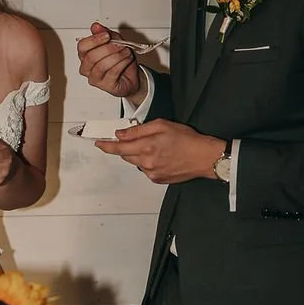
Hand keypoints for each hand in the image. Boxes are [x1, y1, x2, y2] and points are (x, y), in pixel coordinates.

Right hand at [77, 22, 142, 101]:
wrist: (132, 77)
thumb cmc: (121, 60)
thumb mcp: (115, 42)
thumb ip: (105, 33)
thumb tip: (95, 26)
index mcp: (85, 55)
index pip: (82, 46)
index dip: (94, 40)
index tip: (107, 35)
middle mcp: (86, 68)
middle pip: (91, 57)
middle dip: (108, 48)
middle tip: (120, 44)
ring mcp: (94, 78)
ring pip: (101, 65)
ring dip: (117, 56)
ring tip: (126, 52)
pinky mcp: (105, 86)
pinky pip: (112, 72)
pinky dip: (121, 63)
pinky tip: (127, 59)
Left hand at [96, 119, 223, 184]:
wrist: (205, 157)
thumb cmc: (188, 140)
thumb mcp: (162, 125)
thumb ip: (138, 130)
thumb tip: (122, 133)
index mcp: (146, 147)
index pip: (118, 148)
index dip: (106, 145)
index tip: (99, 143)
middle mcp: (146, 163)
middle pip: (126, 155)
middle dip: (127, 147)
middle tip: (139, 139)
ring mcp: (151, 173)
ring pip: (136, 162)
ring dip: (139, 154)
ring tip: (157, 147)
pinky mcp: (158, 179)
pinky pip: (146, 169)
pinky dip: (148, 162)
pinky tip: (162, 156)